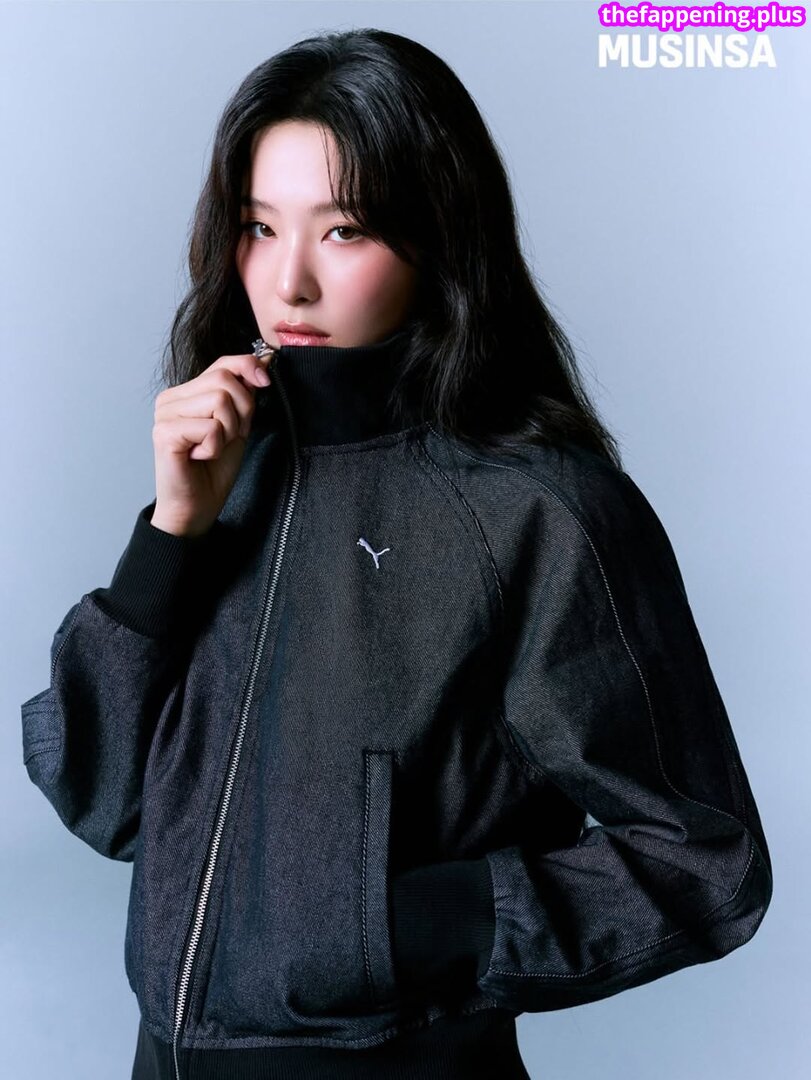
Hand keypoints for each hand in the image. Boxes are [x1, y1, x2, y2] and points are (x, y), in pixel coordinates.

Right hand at [150, 351, 271, 536]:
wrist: (197, 506)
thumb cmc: (214, 469)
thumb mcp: (238, 424)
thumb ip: (244, 393)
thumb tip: (264, 360)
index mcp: (186, 392)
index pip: (223, 362)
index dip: (249, 367)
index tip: (265, 383)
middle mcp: (170, 398)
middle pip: (225, 379)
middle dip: (242, 411)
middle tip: (230, 436)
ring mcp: (164, 414)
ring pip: (220, 401)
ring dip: (228, 431)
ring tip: (213, 448)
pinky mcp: (164, 433)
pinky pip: (210, 427)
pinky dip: (215, 447)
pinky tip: (200, 457)